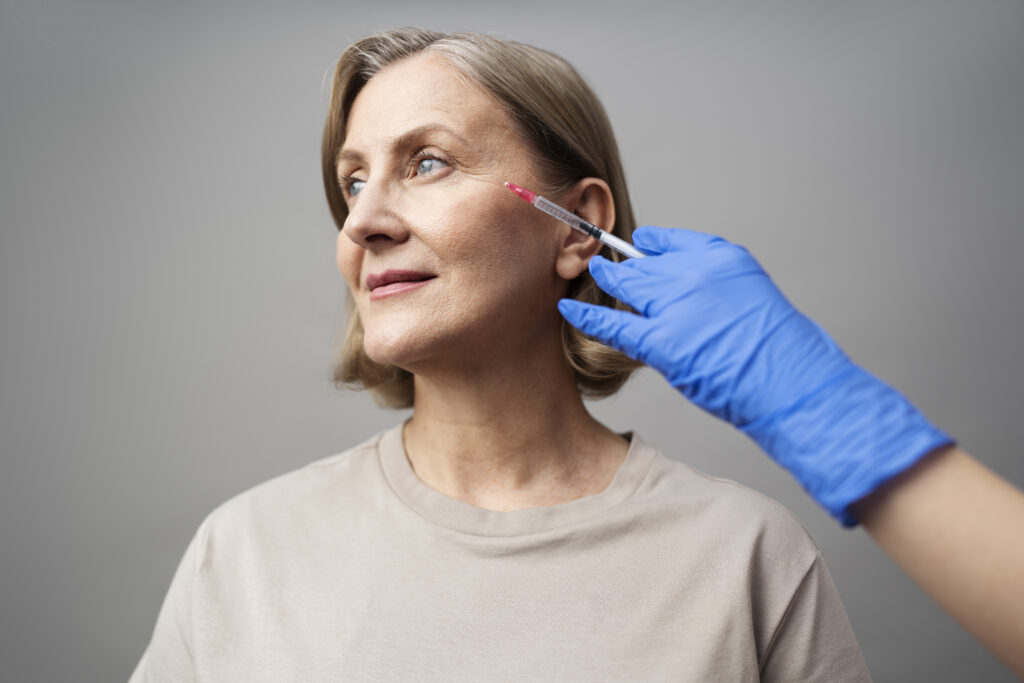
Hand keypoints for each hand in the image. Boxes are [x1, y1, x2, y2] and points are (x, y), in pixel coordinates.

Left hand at [558, 226, 952, 524]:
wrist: (792, 382)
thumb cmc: (779, 352)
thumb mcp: (752, 300)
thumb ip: (717, 289)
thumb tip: (686, 295)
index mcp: (723, 258)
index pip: (674, 242)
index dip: (650, 246)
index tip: (637, 246)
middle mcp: (696, 273)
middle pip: (645, 264)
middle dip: (623, 268)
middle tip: (602, 266)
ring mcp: (677, 304)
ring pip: (628, 286)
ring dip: (607, 282)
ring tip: (589, 275)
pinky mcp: (662, 340)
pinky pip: (614, 324)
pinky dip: (587, 316)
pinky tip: (568, 309)